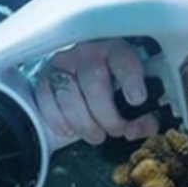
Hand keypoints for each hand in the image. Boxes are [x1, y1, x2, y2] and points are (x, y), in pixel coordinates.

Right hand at [35, 38, 157, 146]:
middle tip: (115, 130)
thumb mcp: (133, 103)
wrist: (81, 89)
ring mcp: (62, 63)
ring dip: (84, 123)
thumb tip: (135, 129)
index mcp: (116, 52)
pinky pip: (47, 100)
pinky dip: (59, 120)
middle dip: (107, 114)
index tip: (137, 99)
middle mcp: (87, 52)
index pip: (122, 59)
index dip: (131, 79)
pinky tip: (71, 129)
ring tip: (96, 135)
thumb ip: (143, 119)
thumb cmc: (111, 94)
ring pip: (69, 93)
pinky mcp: (44, 77)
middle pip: (94, 80)